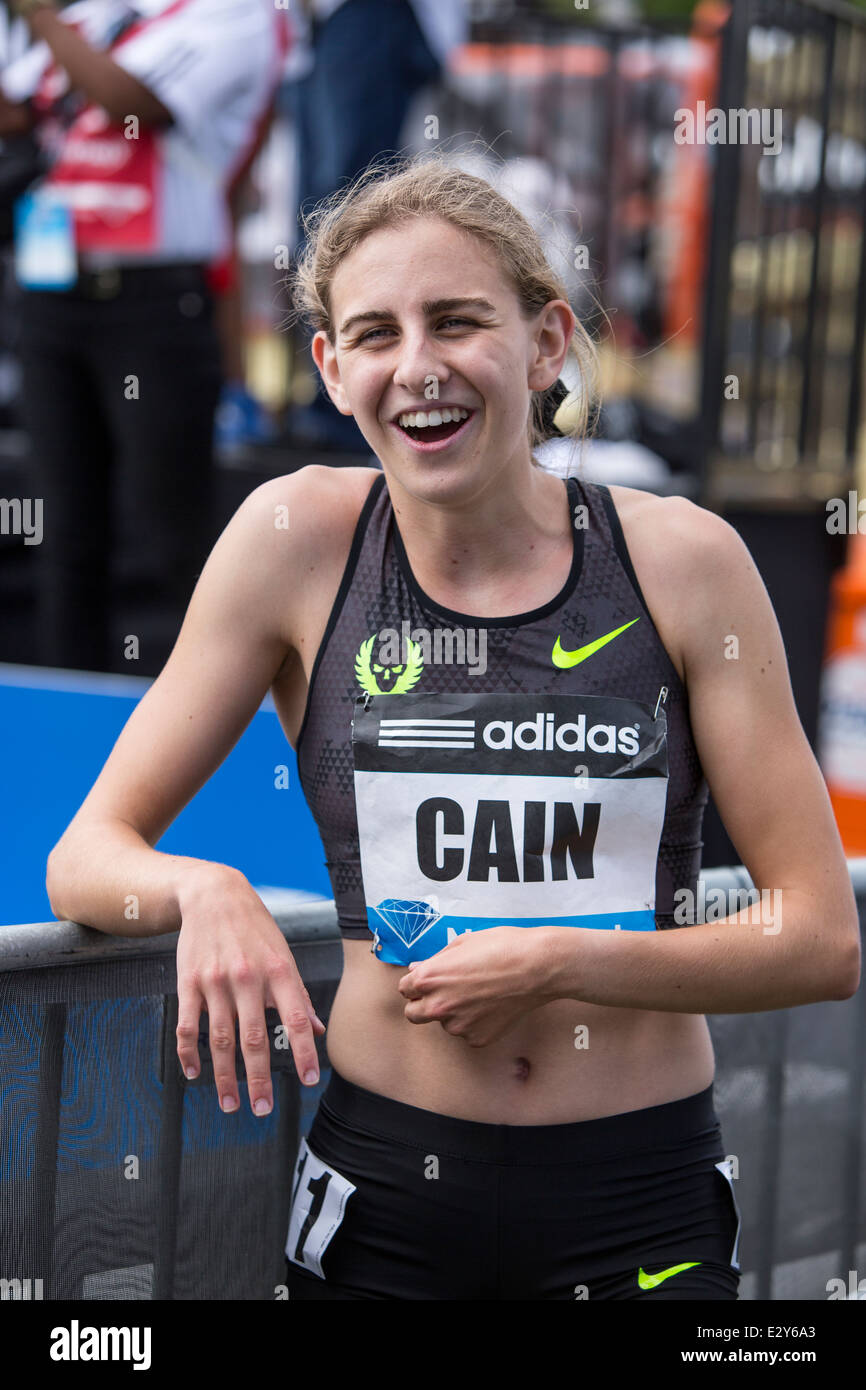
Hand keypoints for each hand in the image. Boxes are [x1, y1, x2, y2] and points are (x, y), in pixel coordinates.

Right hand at [175, 866, 325, 1115]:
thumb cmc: (255, 928)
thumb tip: (318, 1031)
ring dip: (224, 1076)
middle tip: (263, 1109)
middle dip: (259, 1078)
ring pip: (221, 1038)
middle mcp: (248, 978)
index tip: (309, 1080)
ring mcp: (216, 981)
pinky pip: (188, 1026)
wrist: (214, 894)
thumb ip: (299, 995)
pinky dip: (190, 1054)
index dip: (305, 1051)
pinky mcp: (189, 982)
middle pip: (254, 1038)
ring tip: (231, 1103)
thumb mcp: (284, 955)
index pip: (297, 1018)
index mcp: (279, 971)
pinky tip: (195, 1073)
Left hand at [397, 925, 556, 1047]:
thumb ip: (435, 960)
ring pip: (445, 1023)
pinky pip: (468, 1032)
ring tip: (479, 993)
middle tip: (444, 992)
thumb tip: (417, 968)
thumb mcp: (462, 943)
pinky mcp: (478, 1039)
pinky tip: (492, 1005)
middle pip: (413, 1015)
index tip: (429, 980)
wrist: (537, 967)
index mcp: (429, 979)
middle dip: (422, 1004)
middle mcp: (438, 1006)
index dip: (417, 982)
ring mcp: (458, 1026)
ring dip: (453, 1012)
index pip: (405, 989)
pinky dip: (475, 1022)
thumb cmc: (501, 947)